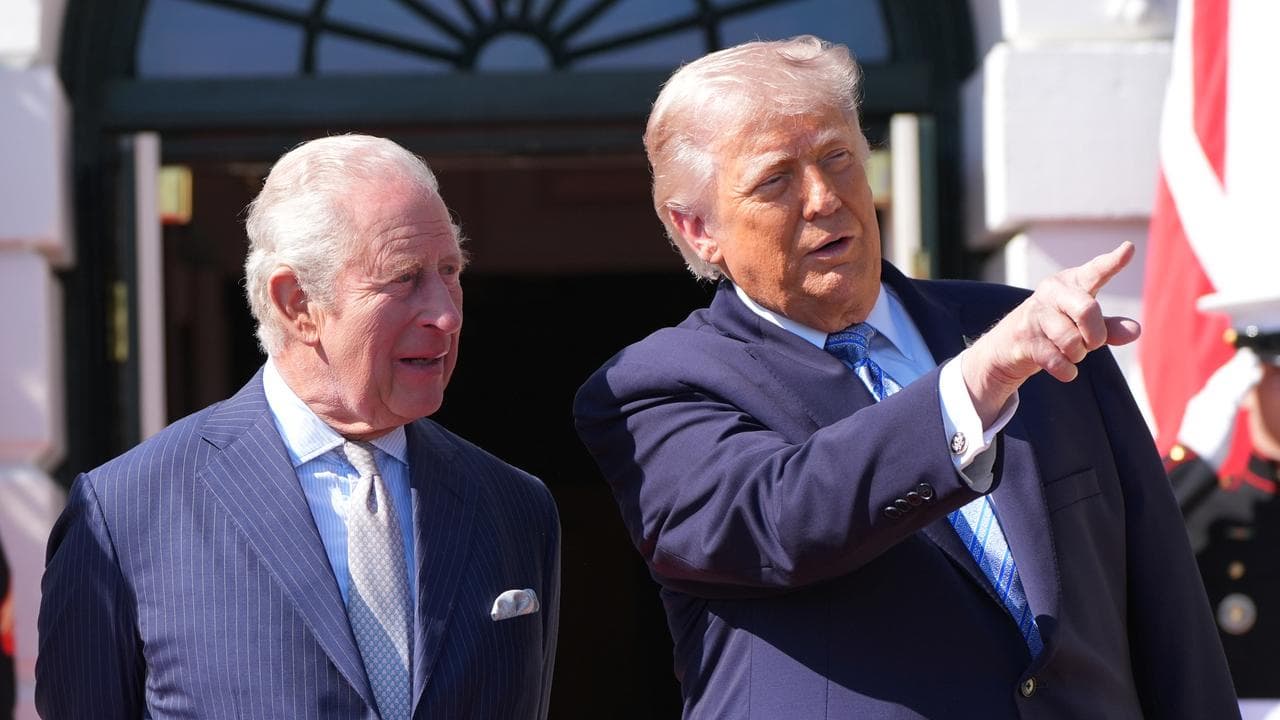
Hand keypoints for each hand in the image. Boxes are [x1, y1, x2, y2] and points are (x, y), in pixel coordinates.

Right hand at [961, 241, 1141, 425]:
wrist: (1007, 344)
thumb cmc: (1055, 327)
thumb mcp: (1084, 324)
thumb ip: (1110, 327)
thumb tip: (1135, 331)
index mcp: (1071, 283)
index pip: (1095, 271)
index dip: (1113, 262)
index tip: (1129, 248)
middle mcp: (1052, 293)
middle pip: (1087, 310)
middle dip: (1095, 335)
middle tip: (1093, 343)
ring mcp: (1035, 315)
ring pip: (1072, 341)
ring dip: (1078, 355)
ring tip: (1070, 352)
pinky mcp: (1024, 339)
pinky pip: (1057, 361)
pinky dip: (1067, 371)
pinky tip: (1064, 368)